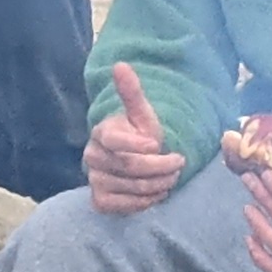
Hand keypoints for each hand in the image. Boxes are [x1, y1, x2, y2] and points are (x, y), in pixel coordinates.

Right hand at [84, 61, 180, 212]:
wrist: (133, 161)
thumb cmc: (140, 135)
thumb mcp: (142, 113)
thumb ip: (132, 92)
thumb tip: (120, 65)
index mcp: (101, 132)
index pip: (119, 142)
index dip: (144, 145)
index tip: (159, 144)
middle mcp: (92, 156)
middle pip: (132, 167)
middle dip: (162, 166)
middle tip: (179, 162)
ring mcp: (94, 180)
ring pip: (134, 187)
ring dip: (160, 183)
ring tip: (172, 177)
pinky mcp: (100, 201)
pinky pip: (127, 206)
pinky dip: (148, 201)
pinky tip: (157, 192)